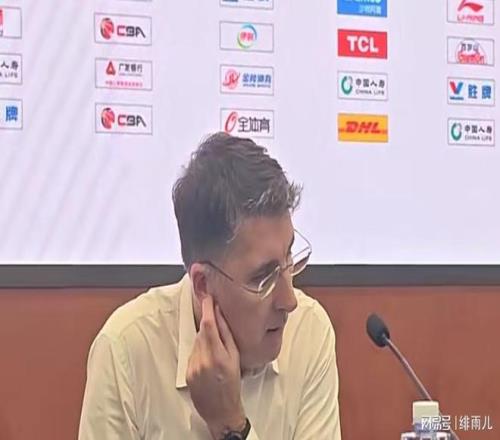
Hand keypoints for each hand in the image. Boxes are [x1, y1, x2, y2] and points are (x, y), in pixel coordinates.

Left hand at [186, 295, 246, 438]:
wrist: (221, 410)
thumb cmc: (232, 385)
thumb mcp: (235, 358)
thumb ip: (227, 336)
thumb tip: (220, 316)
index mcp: (219, 356)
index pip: (209, 325)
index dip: (207, 308)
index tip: (208, 298)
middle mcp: (204, 360)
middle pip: (202, 331)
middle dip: (208, 324)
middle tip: (216, 323)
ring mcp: (193, 366)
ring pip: (197, 342)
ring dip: (204, 339)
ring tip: (216, 350)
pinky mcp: (187, 372)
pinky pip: (193, 353)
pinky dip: (200, 351)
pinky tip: (208, 360)